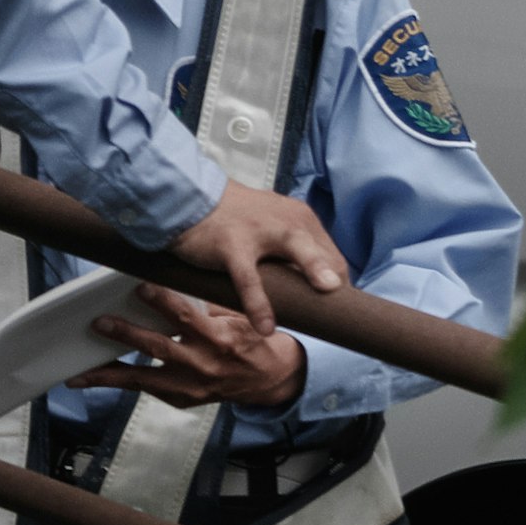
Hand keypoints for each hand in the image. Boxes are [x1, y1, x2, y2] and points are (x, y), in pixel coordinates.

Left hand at [83, 282, 306, 411]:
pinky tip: (95, 379)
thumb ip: (208, 304)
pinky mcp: (183, 399)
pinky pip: (146, 390)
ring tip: (80, 372)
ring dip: (109, 374)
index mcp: (219, 339)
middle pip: (158, 348)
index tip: (140, 286)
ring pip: (143, 380)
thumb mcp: (238, 316)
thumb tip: (174, 281)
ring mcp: (191, 386)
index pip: (185, 318)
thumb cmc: (252, 339)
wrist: (269, 378)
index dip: (162, 302)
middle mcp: (202, 365)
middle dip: (126, 335)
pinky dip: (120, 384)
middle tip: (100, 322)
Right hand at [163, 180, 344, 333]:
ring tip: (317, 312)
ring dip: (313, 275)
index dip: (336, 286)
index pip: (332, 257)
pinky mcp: (233, 245)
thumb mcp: (271, 225)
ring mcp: (260, 231)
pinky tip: (265, 327)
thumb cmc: (232, 218)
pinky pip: (249, 279)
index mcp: (300, 218)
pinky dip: (259, 304)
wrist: (188, 197)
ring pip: (297, 252)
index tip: (333, 310)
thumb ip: (293, 251)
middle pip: (325, 255)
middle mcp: (287, 221)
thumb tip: (313, 288)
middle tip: (336, 315)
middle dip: (336, 284)